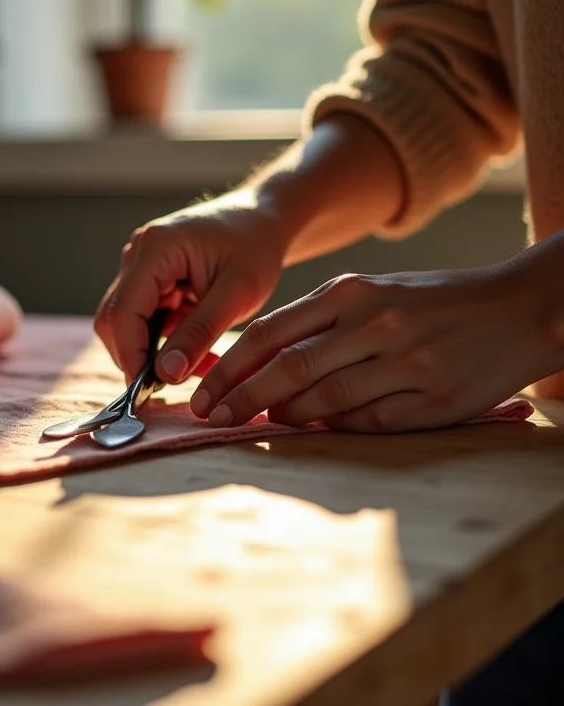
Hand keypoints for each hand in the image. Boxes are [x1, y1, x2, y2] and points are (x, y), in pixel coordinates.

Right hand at [95, 194, 289, 383]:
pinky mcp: (151, 279)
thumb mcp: (238, 293)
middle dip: (140, 357)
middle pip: (115, 319)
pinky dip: (167, 341)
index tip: (149, 390)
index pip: (123, 311)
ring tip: (201, 366)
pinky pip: (146, 318)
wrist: (264, 220)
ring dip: (157, 353)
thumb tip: (165, 374)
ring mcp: (141, 266)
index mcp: (156, 248)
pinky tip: (198, 352)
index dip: (130, 354)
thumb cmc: (256, 247)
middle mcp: (138, 253)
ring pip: (129, 323)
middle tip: (179, 382)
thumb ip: (200, 332)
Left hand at [191, 265, 549, 432]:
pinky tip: (319, 429)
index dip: (229, 369)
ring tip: (267, 423)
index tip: (203, 396)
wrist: (518, 307)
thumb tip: (268, 373)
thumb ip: (320, 325)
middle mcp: (373, 323)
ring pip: (324, 401)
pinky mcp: (432, 399)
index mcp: (350, 292)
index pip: (270, 333)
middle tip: (215, 419)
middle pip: (288, 369)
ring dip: (287, 417)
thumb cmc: (433, 301)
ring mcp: (404, 361)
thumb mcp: (372, 292)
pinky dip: (336, 429)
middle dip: (242, 399)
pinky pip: (367, 422)